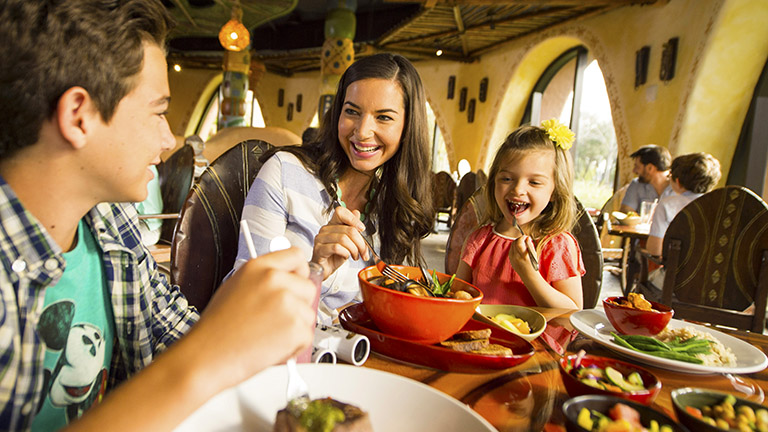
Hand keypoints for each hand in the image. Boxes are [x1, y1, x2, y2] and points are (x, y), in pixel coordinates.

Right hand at [189, 247, 316, 389]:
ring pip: (308, 314)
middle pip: (308, 287)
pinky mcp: (295, 328)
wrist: (207, 356)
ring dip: (294, 327)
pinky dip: (293, 346)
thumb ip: (263, 279)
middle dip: (298, 304)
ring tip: (266, 335)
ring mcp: (287, 303)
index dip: (299, 272)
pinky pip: (306, 336)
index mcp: (259, 267)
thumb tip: (285, 278)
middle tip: (275, 319)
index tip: (298, 281)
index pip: (296, 256)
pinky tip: (270, 346)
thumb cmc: (217, 328)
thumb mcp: (235, 287)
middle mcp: (275, 280)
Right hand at [311, 205, 368, 278]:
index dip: (353, 218)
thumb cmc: (336, 256)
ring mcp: (320, 239)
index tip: (362, 229)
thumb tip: (357, 213)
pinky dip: (346, 253)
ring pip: (344, 239)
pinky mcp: (319, 250)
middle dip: (360, 242)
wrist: (325, 270)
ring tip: (355, 256)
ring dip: (354, 249)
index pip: (341, 212)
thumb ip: (353, 228)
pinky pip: (336, 247)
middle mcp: (325, 229)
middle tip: (363, 251)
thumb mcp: (349, 242)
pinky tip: (346, 256)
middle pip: (349, 229)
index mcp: (332, 224)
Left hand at [508, 235, 536, 275]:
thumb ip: (529, 245)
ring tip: (522, 244)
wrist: (528, 275)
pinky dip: (514, 248)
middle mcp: (516, 256)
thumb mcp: (533, 254)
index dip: (522, 237)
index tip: (526, 237)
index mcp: (522, 255)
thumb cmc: (533, 265)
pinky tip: (519, 250)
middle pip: (514, 243)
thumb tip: (527, 238)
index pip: (519, 242)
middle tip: (524, 239)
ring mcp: (512, 259)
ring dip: (516, 243)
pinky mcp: (510, 260)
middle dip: (519, 239)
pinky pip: (511, 251)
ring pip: (512, 246)